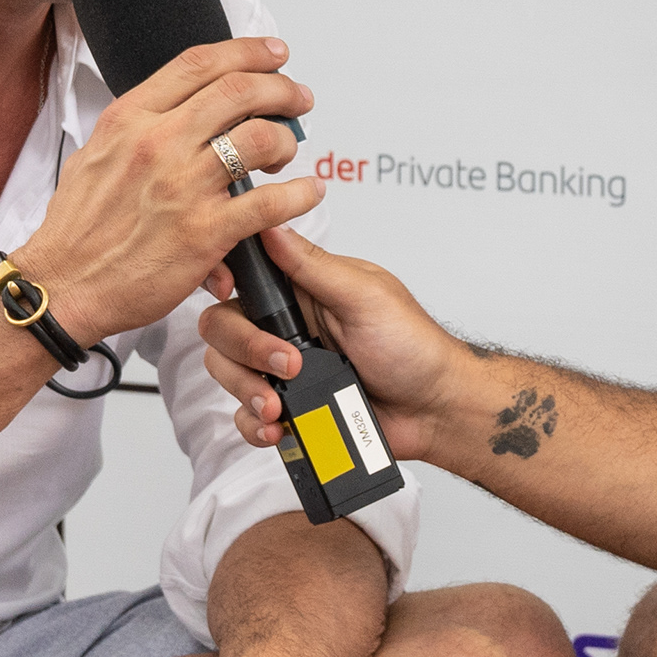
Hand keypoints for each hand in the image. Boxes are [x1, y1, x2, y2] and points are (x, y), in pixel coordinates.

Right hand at [34, 37, 321, 345]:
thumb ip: (136, 128)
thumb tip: (172, 111)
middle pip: (239, 91)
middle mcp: (158, 143)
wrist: (62, 286)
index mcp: (129, 119)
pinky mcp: (205, 232)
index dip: (246, 51)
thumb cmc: (76, 230)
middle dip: (281, 88)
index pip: (199, 64)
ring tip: (290, 150)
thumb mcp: (94, 155)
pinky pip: (270, 203)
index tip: (273, 54)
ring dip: (288, 139)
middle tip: (298, 98)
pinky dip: (299, 194)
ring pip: (261, 138)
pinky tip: (307, 193)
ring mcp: (184, 186)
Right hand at [197, 225, 470, 462]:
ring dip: (246, 391)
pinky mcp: (288, 407)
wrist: (433, 410)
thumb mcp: (366, 297)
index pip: (243, 280)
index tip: (231, 299)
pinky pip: (246, 417)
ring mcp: (283, 370)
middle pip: (223, 330)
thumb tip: (271, 227)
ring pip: (228, 374)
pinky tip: (277, 429)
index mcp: (302, 290)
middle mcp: (286, 327)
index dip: (225, 289)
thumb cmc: (414, 347)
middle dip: (245, 352)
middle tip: (289, 367)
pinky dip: (253, 426)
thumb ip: (313, 266)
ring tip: (278, 408)